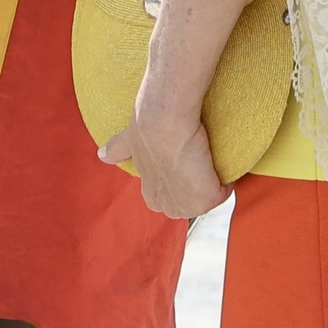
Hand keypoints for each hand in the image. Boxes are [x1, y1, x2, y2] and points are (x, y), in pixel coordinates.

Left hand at [99, 105, 230, 219]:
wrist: (162, 122)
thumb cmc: (146, 127)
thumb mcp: (128, 140)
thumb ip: (117, 150)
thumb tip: (101, 155)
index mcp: (149, 193)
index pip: (165, 199)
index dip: (176, 181)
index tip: (181, 161)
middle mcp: (165, 205)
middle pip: (188, 203)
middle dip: (196, 186)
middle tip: (196, 159)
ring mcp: (186, 205)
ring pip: (207, 198)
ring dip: (211, 183)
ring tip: (205, 159)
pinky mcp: (206, 199)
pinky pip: (224, 191)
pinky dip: (226, 180)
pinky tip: (217, 162)